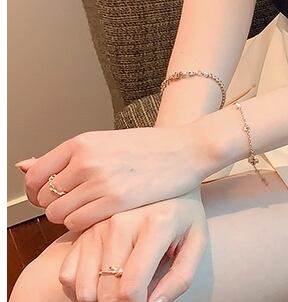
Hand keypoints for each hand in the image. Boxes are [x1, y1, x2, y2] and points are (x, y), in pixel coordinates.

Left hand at [15, 124, 211, 231]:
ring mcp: (100, 180)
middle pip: (46, 199)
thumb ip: (66, 157)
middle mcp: (87, 160)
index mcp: (82, 142)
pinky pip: (77, 224)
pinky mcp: (114, 201)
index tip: (55, 195)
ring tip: (93, 209)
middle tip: (80, 203)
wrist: (186, 149)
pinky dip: (85, 225)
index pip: (36, 176)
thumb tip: (23, 166)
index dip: (39, 192)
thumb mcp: (105, 142)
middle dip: (57, 206)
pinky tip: (103, 215)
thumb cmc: (147, 148)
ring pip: (59, 215)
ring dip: (71, 218)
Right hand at [58, 187, 207, 301]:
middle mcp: (121, 221)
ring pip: (84, 288)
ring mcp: (98, 224)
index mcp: (155, 224)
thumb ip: (181, 277)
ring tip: (121, 287)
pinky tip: (103, 277)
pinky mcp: (84, 228)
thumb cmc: (184, 214)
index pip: (131, 287)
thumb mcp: (196, 241)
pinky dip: (81, 286)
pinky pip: (68, 275)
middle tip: (135, 296)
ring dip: (100, 297)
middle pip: (106, 291)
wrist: (167, 177)